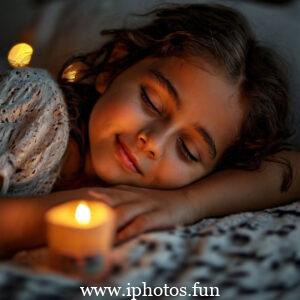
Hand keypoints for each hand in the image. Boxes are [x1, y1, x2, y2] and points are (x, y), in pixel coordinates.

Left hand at [82, 185, 202, 244]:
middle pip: (108, 202)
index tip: (68, 209)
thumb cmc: (159, 201)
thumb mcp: (138, 196)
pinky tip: (117, 239)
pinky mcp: (157, 216)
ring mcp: (146, 206)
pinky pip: (139, 224)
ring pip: (122, 213)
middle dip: (91, 211)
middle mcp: (134, 197)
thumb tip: (99, 200)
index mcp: (128, 192)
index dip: (86, 202)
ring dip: (105, 223)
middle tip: (72, 221)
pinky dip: (127, 232)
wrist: (187, 200)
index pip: (103, 195)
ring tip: (89, 233)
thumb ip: (121, 197)